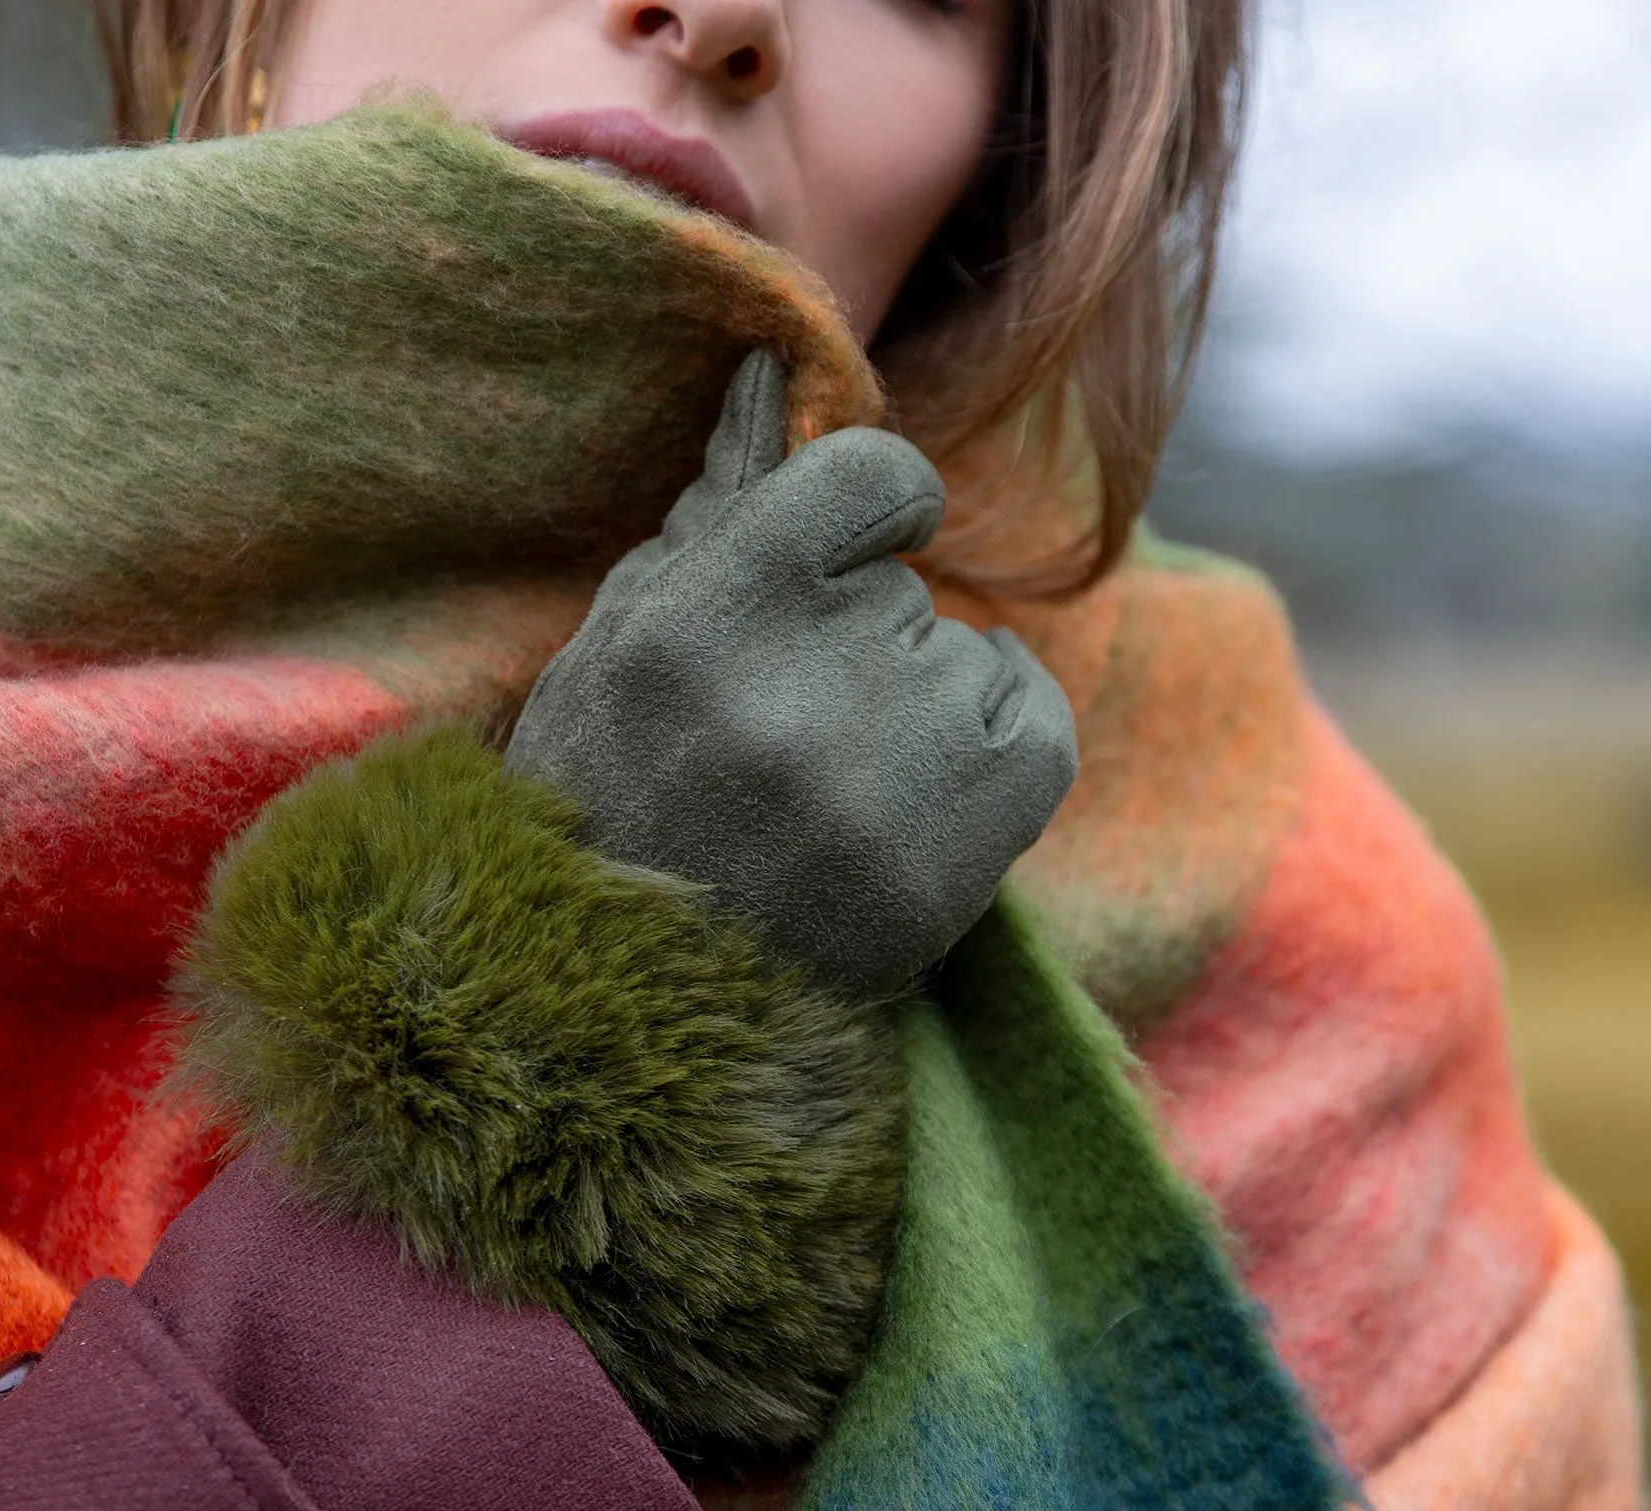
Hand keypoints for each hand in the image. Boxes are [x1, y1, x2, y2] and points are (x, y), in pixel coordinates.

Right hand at [506, 348, 1076, 995]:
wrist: (630, 999)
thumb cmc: (617, 802)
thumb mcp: (623, 643)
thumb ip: (714, 511)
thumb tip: (773, 371)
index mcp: (697, 622)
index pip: (869, 476)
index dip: (871, 509)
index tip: (854, 546)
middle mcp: (797, 693)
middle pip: (907, 591)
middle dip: (863, 641)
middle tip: (784, 740)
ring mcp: (887, 782)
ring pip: (967, 660)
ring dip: (918, 705)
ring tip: (832, 794)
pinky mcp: (957, 857)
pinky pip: (1032, 726)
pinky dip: (991, 747)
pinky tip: (913, 802)